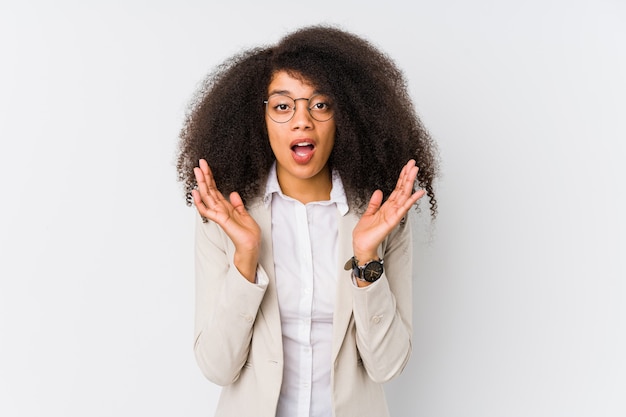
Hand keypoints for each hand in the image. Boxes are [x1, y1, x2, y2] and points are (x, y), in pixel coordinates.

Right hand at [192, 159, 260, 280]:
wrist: (250, 245)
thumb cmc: (247, 233)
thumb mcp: (244, 214)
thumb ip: (237, 204)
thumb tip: (234, 193)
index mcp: (225, 207)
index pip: (215, 189)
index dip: (210, 178)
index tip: (206, 166)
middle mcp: (220, 209)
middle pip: (209, 190)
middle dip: (204, 176)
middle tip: (199, 164)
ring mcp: (219, 214)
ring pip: (207, 196)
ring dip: (202, 184)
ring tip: (197, 171)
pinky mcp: (220, 220)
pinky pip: (207, 210)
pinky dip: (200, 202)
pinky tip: (196, 193)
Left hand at [352, 159, 424, 265]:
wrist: (362, 245)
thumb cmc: (366, 233)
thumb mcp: (368, 213)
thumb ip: (374, 202)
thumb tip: (378, 191)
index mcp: (387, 207)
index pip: (397, 189)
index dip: (402, 178)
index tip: (406, 167)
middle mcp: (392, 209)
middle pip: (402, 189)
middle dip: (408, 176)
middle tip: (413, 163)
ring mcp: (394, 214)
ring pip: (404, 195)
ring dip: (410, 182)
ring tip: (415, 170)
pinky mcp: (393, 220)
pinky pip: (404, 208)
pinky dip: (412, 200)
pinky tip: (419, 191)